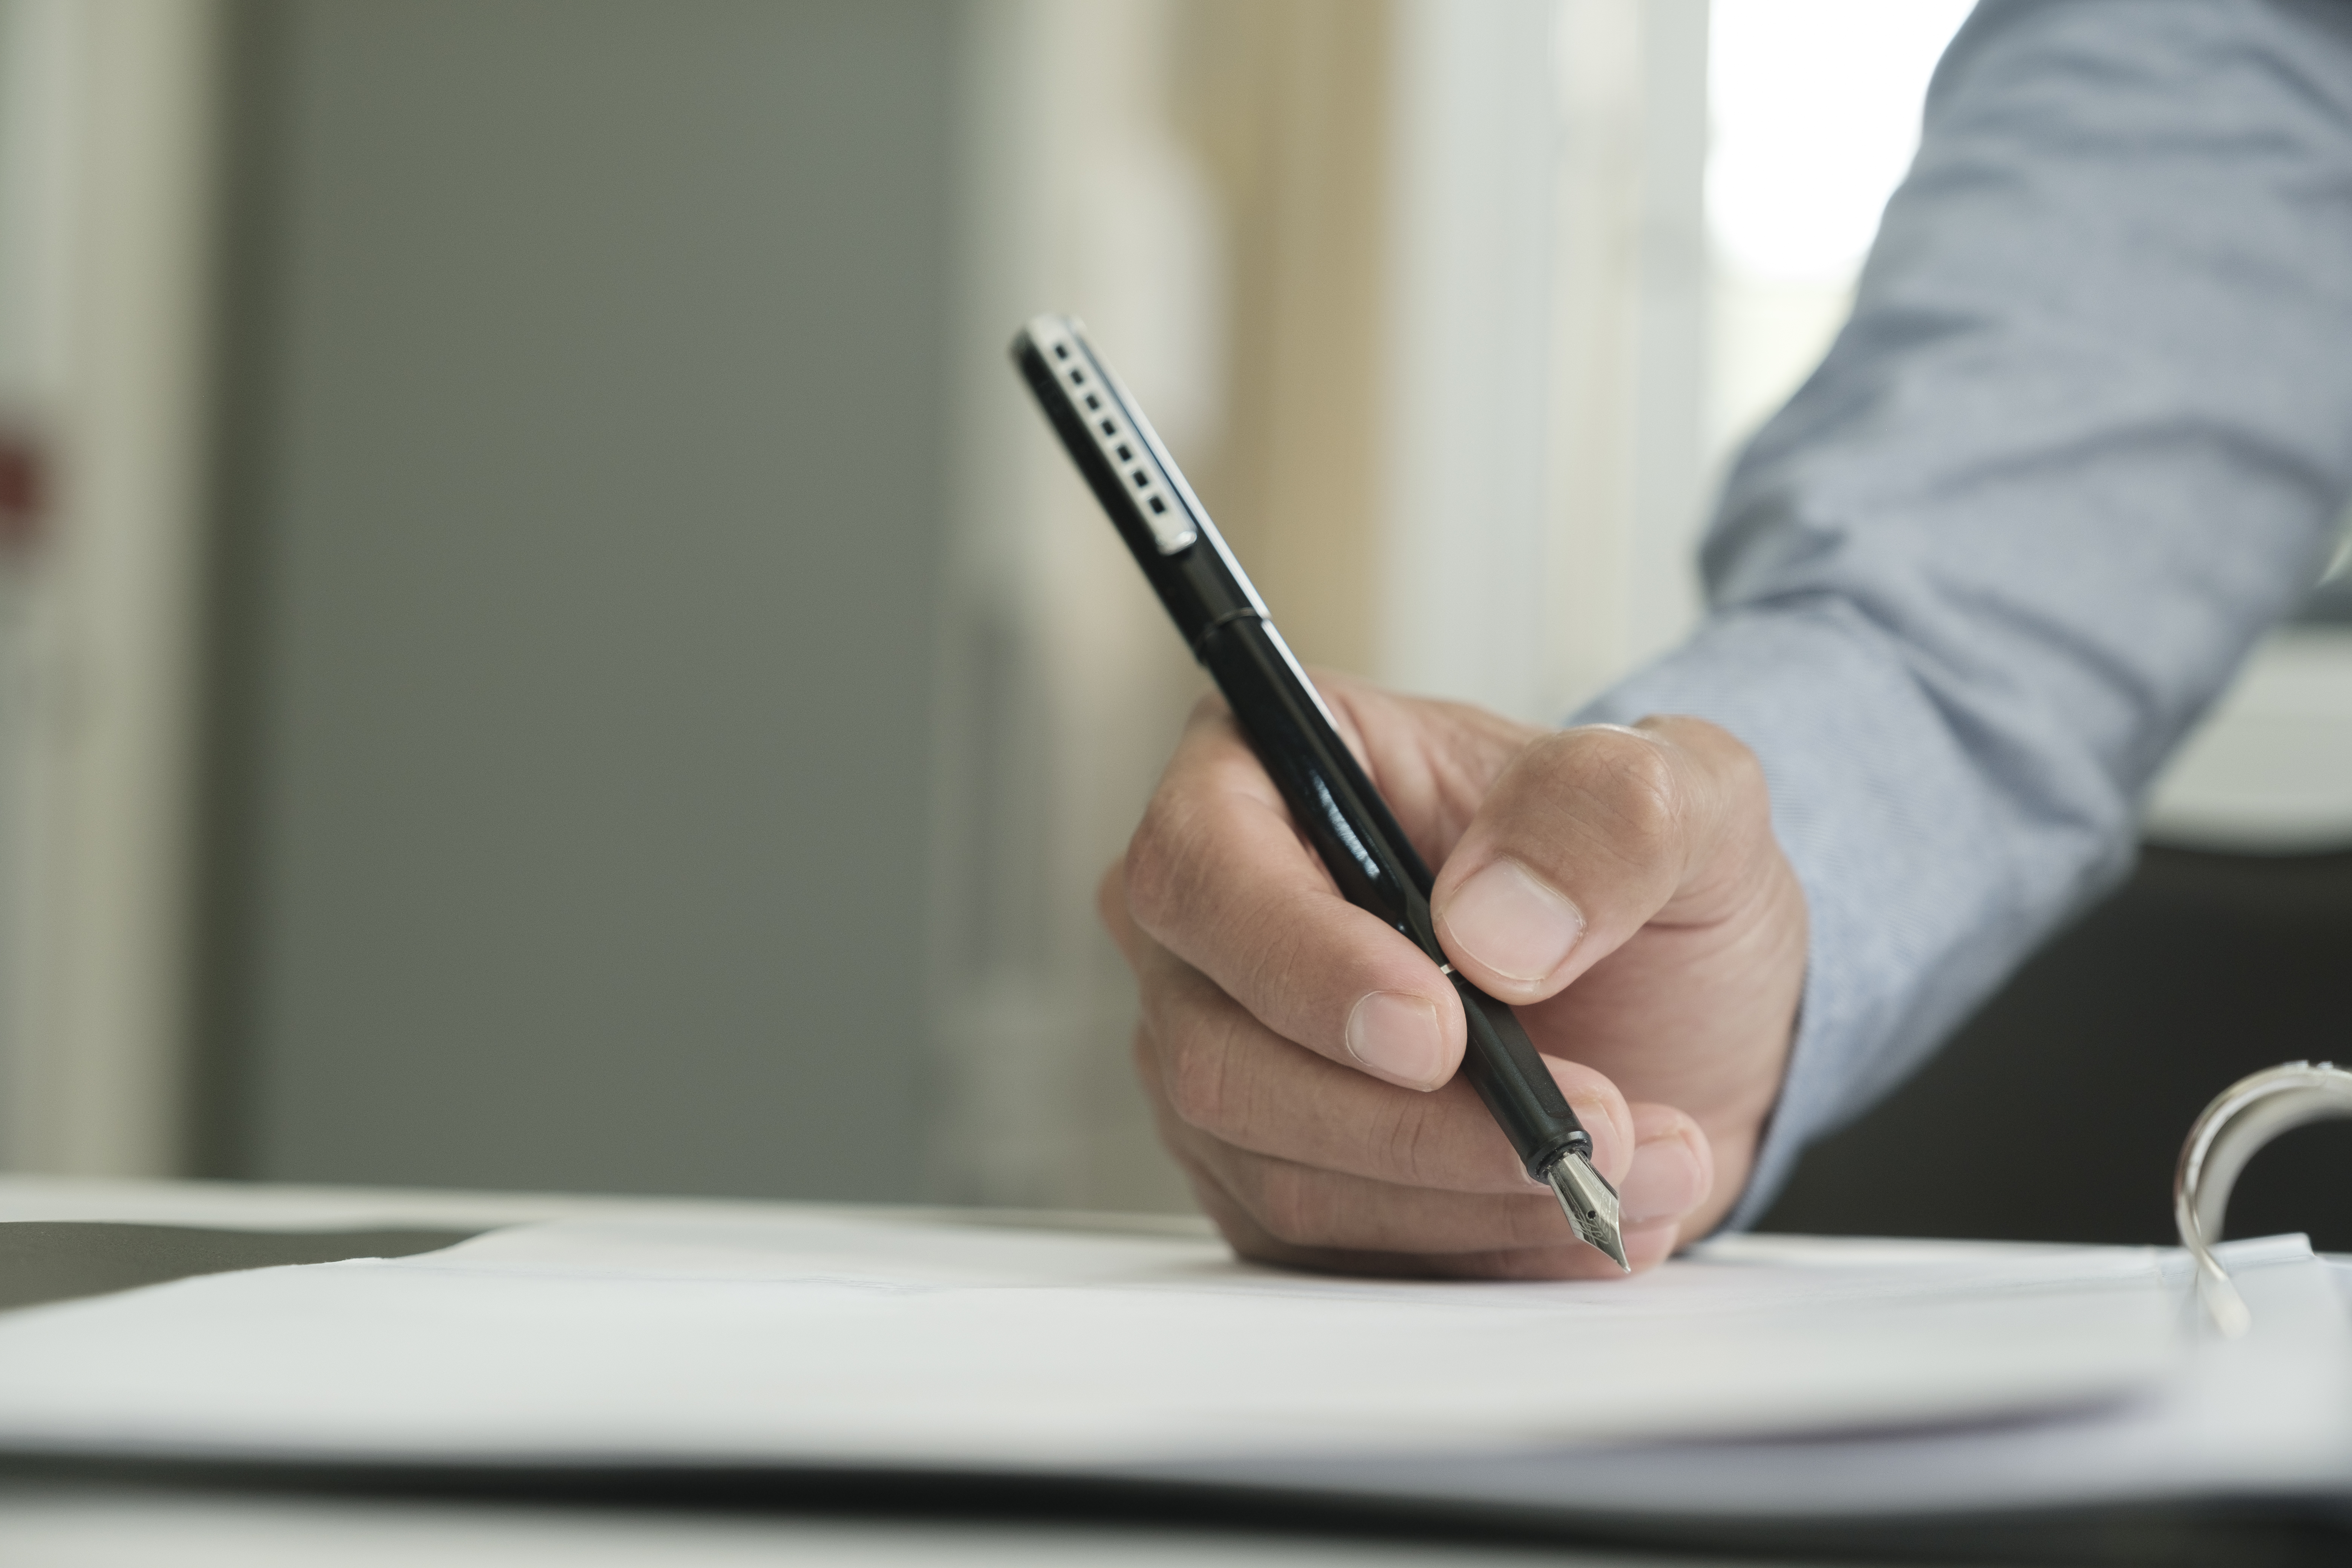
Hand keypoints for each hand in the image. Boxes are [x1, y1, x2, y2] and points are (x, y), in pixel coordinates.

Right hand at [1100, 672, 1806, 1277]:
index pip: (1201, 875)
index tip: (1440, 1032)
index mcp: (1263, 776)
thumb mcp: (1687, 796)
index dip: (1303, 965)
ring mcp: (1227, 1062)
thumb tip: (1494, 928)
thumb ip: (1606, 817)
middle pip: (1223, 1055)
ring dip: (1471, 1193)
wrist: (1676, 1006)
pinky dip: (1474, 1248)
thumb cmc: (1635, 878)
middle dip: (1419, 1121)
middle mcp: (1213, 929)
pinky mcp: (1269, 1181)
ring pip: (1281, 1174)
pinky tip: (1579, 1211)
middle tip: (1594, 1126)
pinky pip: (1334, 1253)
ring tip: (1635, 1165)